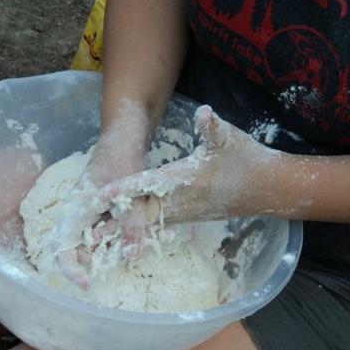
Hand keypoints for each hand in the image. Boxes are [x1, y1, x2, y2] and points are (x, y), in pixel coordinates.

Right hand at [50, 100, 151, 287]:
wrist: (124, 138)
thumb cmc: (122, 160)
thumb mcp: (129, 193)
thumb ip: (130, 224)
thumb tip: (132, 255)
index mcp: (76, 210)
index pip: (62, 248)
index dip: (70, 270)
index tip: (86, 285)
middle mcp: (78, 213)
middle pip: (73, 248)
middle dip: (88, 262)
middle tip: (108, 269)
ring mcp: (89, 211)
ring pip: (89, 241)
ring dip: (104, 251)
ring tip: (126, 251)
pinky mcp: (101, 210)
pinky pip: (102, 231)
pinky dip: (115, 239)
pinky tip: (133, 238)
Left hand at [96, 105, 279, 253]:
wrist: (266, 188)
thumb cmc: (247, 160)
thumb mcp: (230, 139)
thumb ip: (213, 127)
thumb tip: (205, 112)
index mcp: (184, 180)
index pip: (147, 185)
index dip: (123, 189)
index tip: (100, 194)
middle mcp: (179, 201)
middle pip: (138, 213)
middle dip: (112, 221)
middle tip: (83, 232)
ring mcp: (181, 212)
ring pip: (144, 223)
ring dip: (120, 229)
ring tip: (91, 238)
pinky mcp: (184, 216)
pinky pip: (154, 225)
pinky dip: (135, 230)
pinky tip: (118, 234)